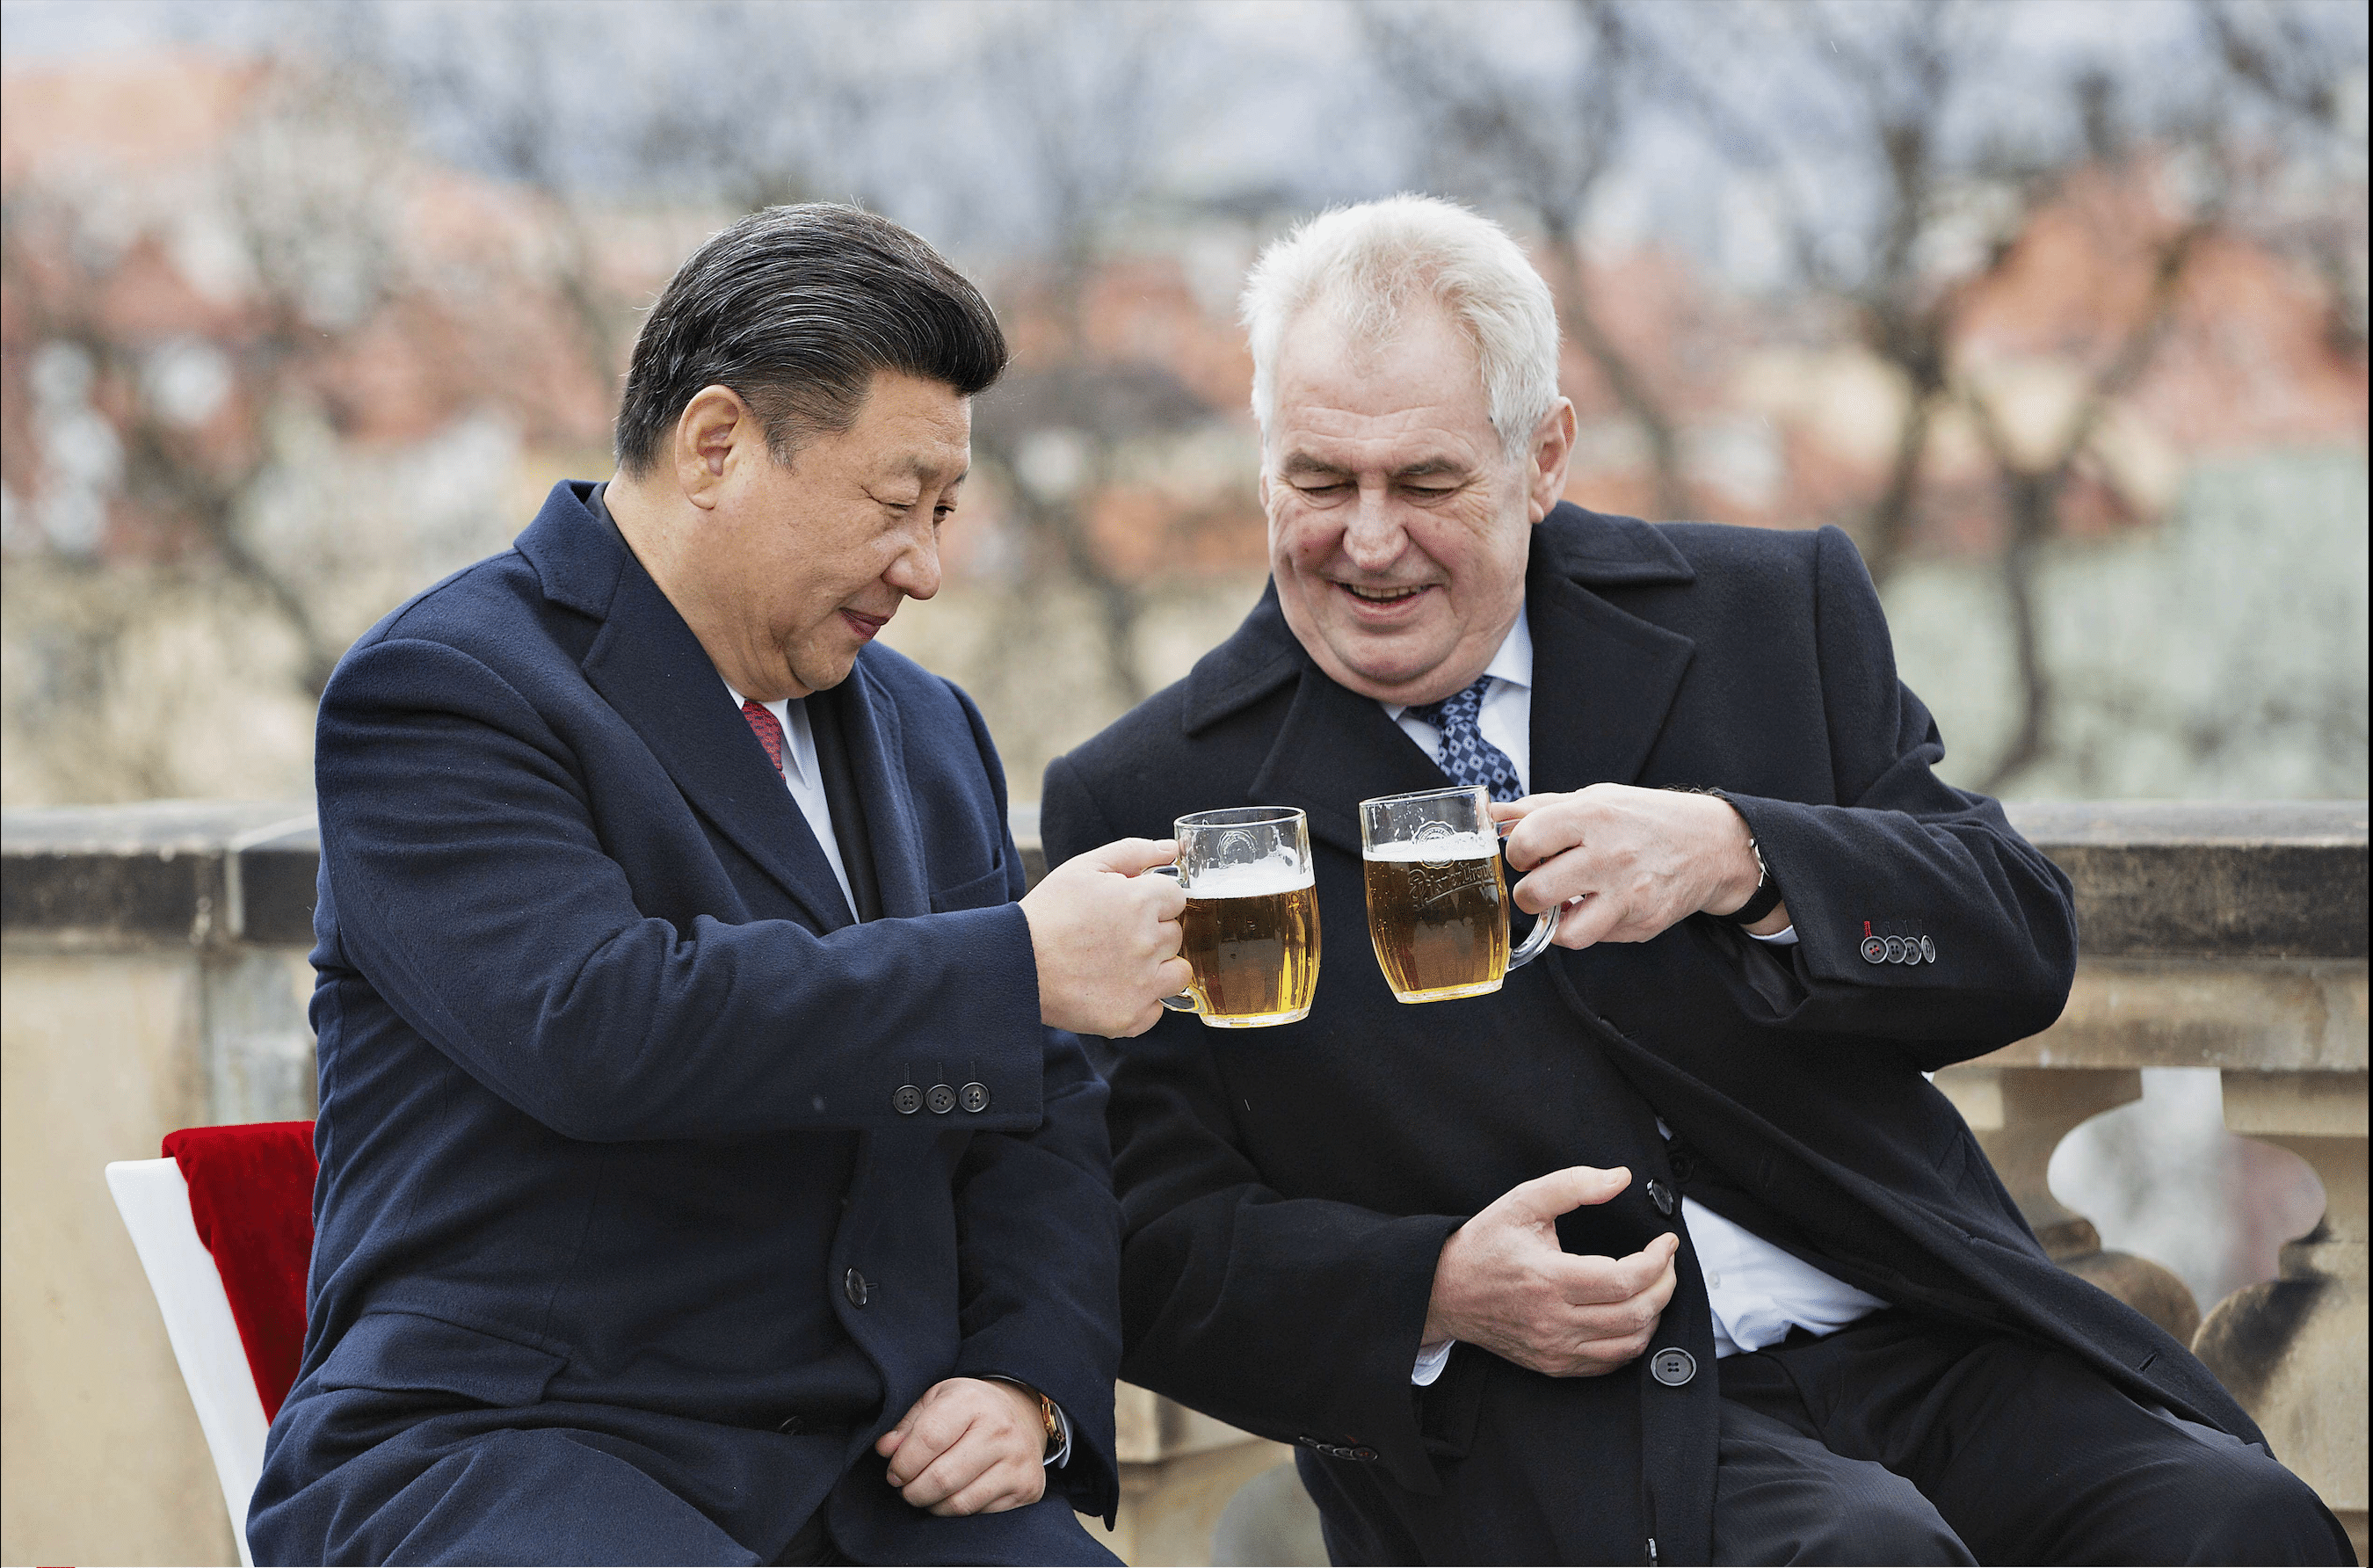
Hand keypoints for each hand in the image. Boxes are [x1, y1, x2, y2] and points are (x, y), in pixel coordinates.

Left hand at [876, 1377, 1048, 1515]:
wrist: (1021, 1414)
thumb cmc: (970, 1409)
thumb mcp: (936, 1401)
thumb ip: (907, 1426)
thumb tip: (886, 1450)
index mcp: (971, 1401)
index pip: (928, 1439)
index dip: (903, 1464)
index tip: (894, 1473)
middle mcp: (1000, 1429)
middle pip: (942, 1478)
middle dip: (913, 1491)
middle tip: (907, 1489)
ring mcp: (1017, 1460)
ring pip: (959, 1503)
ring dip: (933, 1506)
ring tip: (926, 1495)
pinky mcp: (1027, 1486)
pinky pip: (979, 1514)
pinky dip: (957, 1512)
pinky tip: (952, 1497)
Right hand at [1020, 838, 1190, 1037]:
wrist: (1014, 965)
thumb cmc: (1048, 913)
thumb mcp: (1084, 868)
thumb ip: (1133, 852)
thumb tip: (1172, 849)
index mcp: (1140, 902)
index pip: (1177, 897)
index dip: (1153, 901)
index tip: (1131, 909)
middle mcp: (1147, 943)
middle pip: (1177, 934)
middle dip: (1154, 932)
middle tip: (1117, 936)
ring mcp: (1142, 983)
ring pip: (1178, 972)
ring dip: (1159, 967)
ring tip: (1122, 964)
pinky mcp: (1131, 1017)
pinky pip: (1158, 1008)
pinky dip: (1141, 1000)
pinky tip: (1113, 988)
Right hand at [1423, 1166, 1679, 1377]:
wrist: (1445, 1291)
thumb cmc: (1484, 1246)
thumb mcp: (1522, 1202)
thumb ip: (1573, 1185)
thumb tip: (1620, 1178)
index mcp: (1548, 1278)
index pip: (1624, 1279)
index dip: (1657, 1260)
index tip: (1665, 1243)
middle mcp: (1554, 1320)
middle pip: (1635, 1313)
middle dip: (1665, 1284)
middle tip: (1666, 1262)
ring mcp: (1555, 1348)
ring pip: (1629, 1343)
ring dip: (1654, 1314)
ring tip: (1654, 1287)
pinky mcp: (1554, 1364)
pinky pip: (1609, 1362)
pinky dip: (1633, 1341)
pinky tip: (1632, 1316)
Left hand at [1493, 783, 1787, 948]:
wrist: (1711, 844)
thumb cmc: (1645, 818)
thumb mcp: (1594, 799)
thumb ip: (1538, 809)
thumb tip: (1489, 813)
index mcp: (1593, 815)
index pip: (1526, 841)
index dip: (1516, 853)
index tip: (1526, 855)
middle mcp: (1611, 855)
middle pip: (1536, 893)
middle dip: (1528, 894)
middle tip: (1540, 885)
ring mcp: (1629, 894)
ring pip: (1565, 933)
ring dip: (1556, 922)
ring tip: (1565, 904)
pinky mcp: (1642, 924)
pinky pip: (1597, 938)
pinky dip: (1590, 927)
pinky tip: (1600, 906)